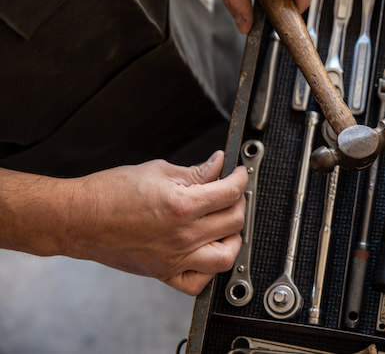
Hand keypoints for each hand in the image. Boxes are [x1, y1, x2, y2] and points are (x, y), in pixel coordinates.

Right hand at [63, 151, 247, 294]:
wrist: (79, 219)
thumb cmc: (109, 194)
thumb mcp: (158, 171)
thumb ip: (195, 172)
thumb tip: (217, 165)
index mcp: (182, 206)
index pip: (230, 193)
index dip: (241, 179)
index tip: (240, 174)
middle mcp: (182, 236)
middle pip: (234, 222)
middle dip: (240, 202)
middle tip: (232, 193)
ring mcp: (175, 259)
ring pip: (225, 257)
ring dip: (233, 239)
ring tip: (226, 224)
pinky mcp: (164, 273)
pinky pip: (198, 283)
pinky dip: (209, 271)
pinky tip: (206, 252)